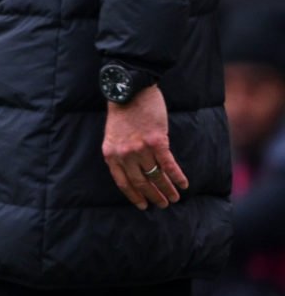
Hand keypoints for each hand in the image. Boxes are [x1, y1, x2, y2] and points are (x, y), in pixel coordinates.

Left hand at [102, 86, 187, 210]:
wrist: (129, 90)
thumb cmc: (122, 111)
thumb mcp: (113, 135)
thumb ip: (120, 153)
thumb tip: (134, 172)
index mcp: (110, 154)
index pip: (122, 182)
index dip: (134, 196)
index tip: (143, 205)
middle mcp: (124, 154)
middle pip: (140, 182)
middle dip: (153, 196)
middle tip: (163, 204)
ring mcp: (140, 149)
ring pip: (156, 176)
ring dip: (167, 189)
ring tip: (175, 198)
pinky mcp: (157, 142)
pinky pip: (169, 165)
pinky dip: (177, 177)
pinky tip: (184, 184)